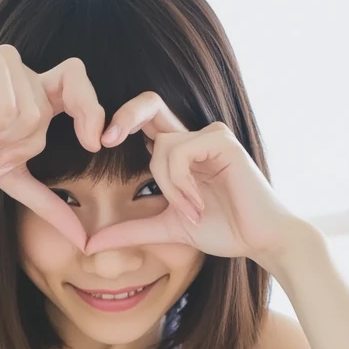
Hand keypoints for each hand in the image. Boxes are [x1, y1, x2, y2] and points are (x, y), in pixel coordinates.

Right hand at [0, 46, 105, 251]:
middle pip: (67, 99)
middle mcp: (31, 76)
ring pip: (36, 116)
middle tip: (32, 158)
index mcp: (40, 96)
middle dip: (46, 136)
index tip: (93, 146)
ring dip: (6, 144)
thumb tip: (80, 236)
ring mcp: (14, 65)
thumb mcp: (7, 176)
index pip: (84, 92)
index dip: (96, 115)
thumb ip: (43, 200)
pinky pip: (12, 108)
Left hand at [85, 93, 301, 263]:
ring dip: (169, 186)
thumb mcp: (167, 229)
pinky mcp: (222, 141)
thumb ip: (130, 230)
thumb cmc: (223, 229)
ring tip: (191, 210)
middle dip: (125, 116)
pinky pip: (181, 153)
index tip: (98, 144)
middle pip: (150, 105)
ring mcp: (209, 136)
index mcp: (179, 151)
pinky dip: (182, 183)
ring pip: (163, 147)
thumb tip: (89, 243)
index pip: (144, 123)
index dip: (120, 125)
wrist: (260, 240)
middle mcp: (193, 136)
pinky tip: (198, 203)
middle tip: (105, 138)